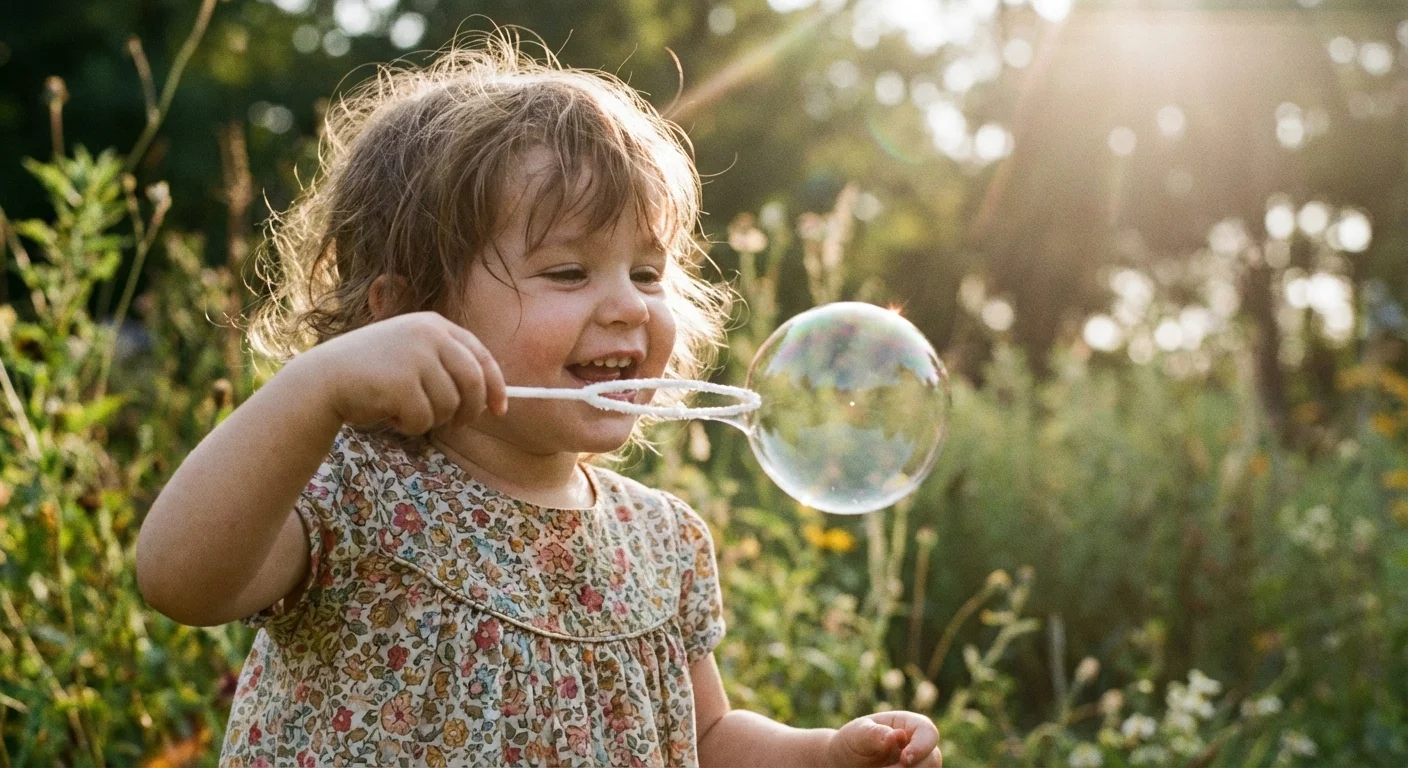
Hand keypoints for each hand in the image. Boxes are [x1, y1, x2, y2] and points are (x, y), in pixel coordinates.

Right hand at [295, 311, 507, 434]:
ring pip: (450, 405)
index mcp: (434, 325)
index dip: (495, 385)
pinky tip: (390, 414)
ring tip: (405, 411)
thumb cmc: (373, 373)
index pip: (481, 356)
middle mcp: (428, 335)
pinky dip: (411, 426)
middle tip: (456, 426)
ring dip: (432, 419)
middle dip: (470, 411)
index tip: (500, 409)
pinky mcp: (401, 383)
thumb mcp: (413, 356)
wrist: (324, 378)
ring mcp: (415, 357)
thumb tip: (490, 400)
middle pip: (473, 383)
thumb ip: (446, 367)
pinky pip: (425, 419)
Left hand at [826, 711, 941, 767]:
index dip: (921, 747)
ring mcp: (918, 764)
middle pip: (933, 759)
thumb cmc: (852, 743)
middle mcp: (918, 745)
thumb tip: (897, 735)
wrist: (844, 763)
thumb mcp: (856, 734)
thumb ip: (874, 733)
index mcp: (908, 725)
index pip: (928, 732)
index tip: (904, 760)